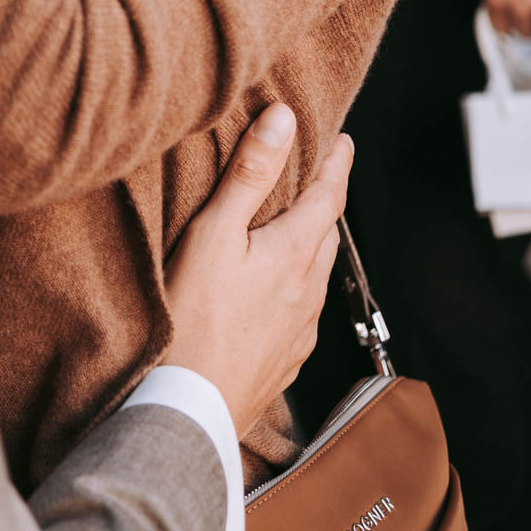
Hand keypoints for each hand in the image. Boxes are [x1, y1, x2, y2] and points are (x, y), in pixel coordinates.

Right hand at [163, 106, 351, 437]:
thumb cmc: (192, 319)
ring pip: (313, 277)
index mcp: (295, 254)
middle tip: (313, 177)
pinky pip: (299, 315)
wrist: (187, 411)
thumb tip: (283, 119)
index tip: (343, 139)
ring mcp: (299, 333)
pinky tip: (270, 295)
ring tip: (289, 230)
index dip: (337, 163)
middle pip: (326, 236)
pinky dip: (291, 290)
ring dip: (308, 248)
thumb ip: (249, 175)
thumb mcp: (213, 233)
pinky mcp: (283, 362)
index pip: (330, 195)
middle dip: (323, 203)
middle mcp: (308, 294)